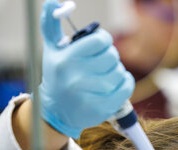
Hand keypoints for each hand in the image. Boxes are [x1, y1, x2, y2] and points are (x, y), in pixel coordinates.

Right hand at [38, 0, 133, 138]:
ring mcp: (88, 95)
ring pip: (119, 72)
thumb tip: (53, 1)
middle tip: (101, 62)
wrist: (56, 110)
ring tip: (105, 74)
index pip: (100, 40)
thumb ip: (51, 23)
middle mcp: (75, 77)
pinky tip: (117, 82)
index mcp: (65, 59)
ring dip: (116, 71)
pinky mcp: (100, 109)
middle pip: (112, 56)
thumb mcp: (52, 49)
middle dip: (110, 57)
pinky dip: (125, 82)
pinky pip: (125, 88)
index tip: (99, 45)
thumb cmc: (57, 73)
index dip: (104, 40)